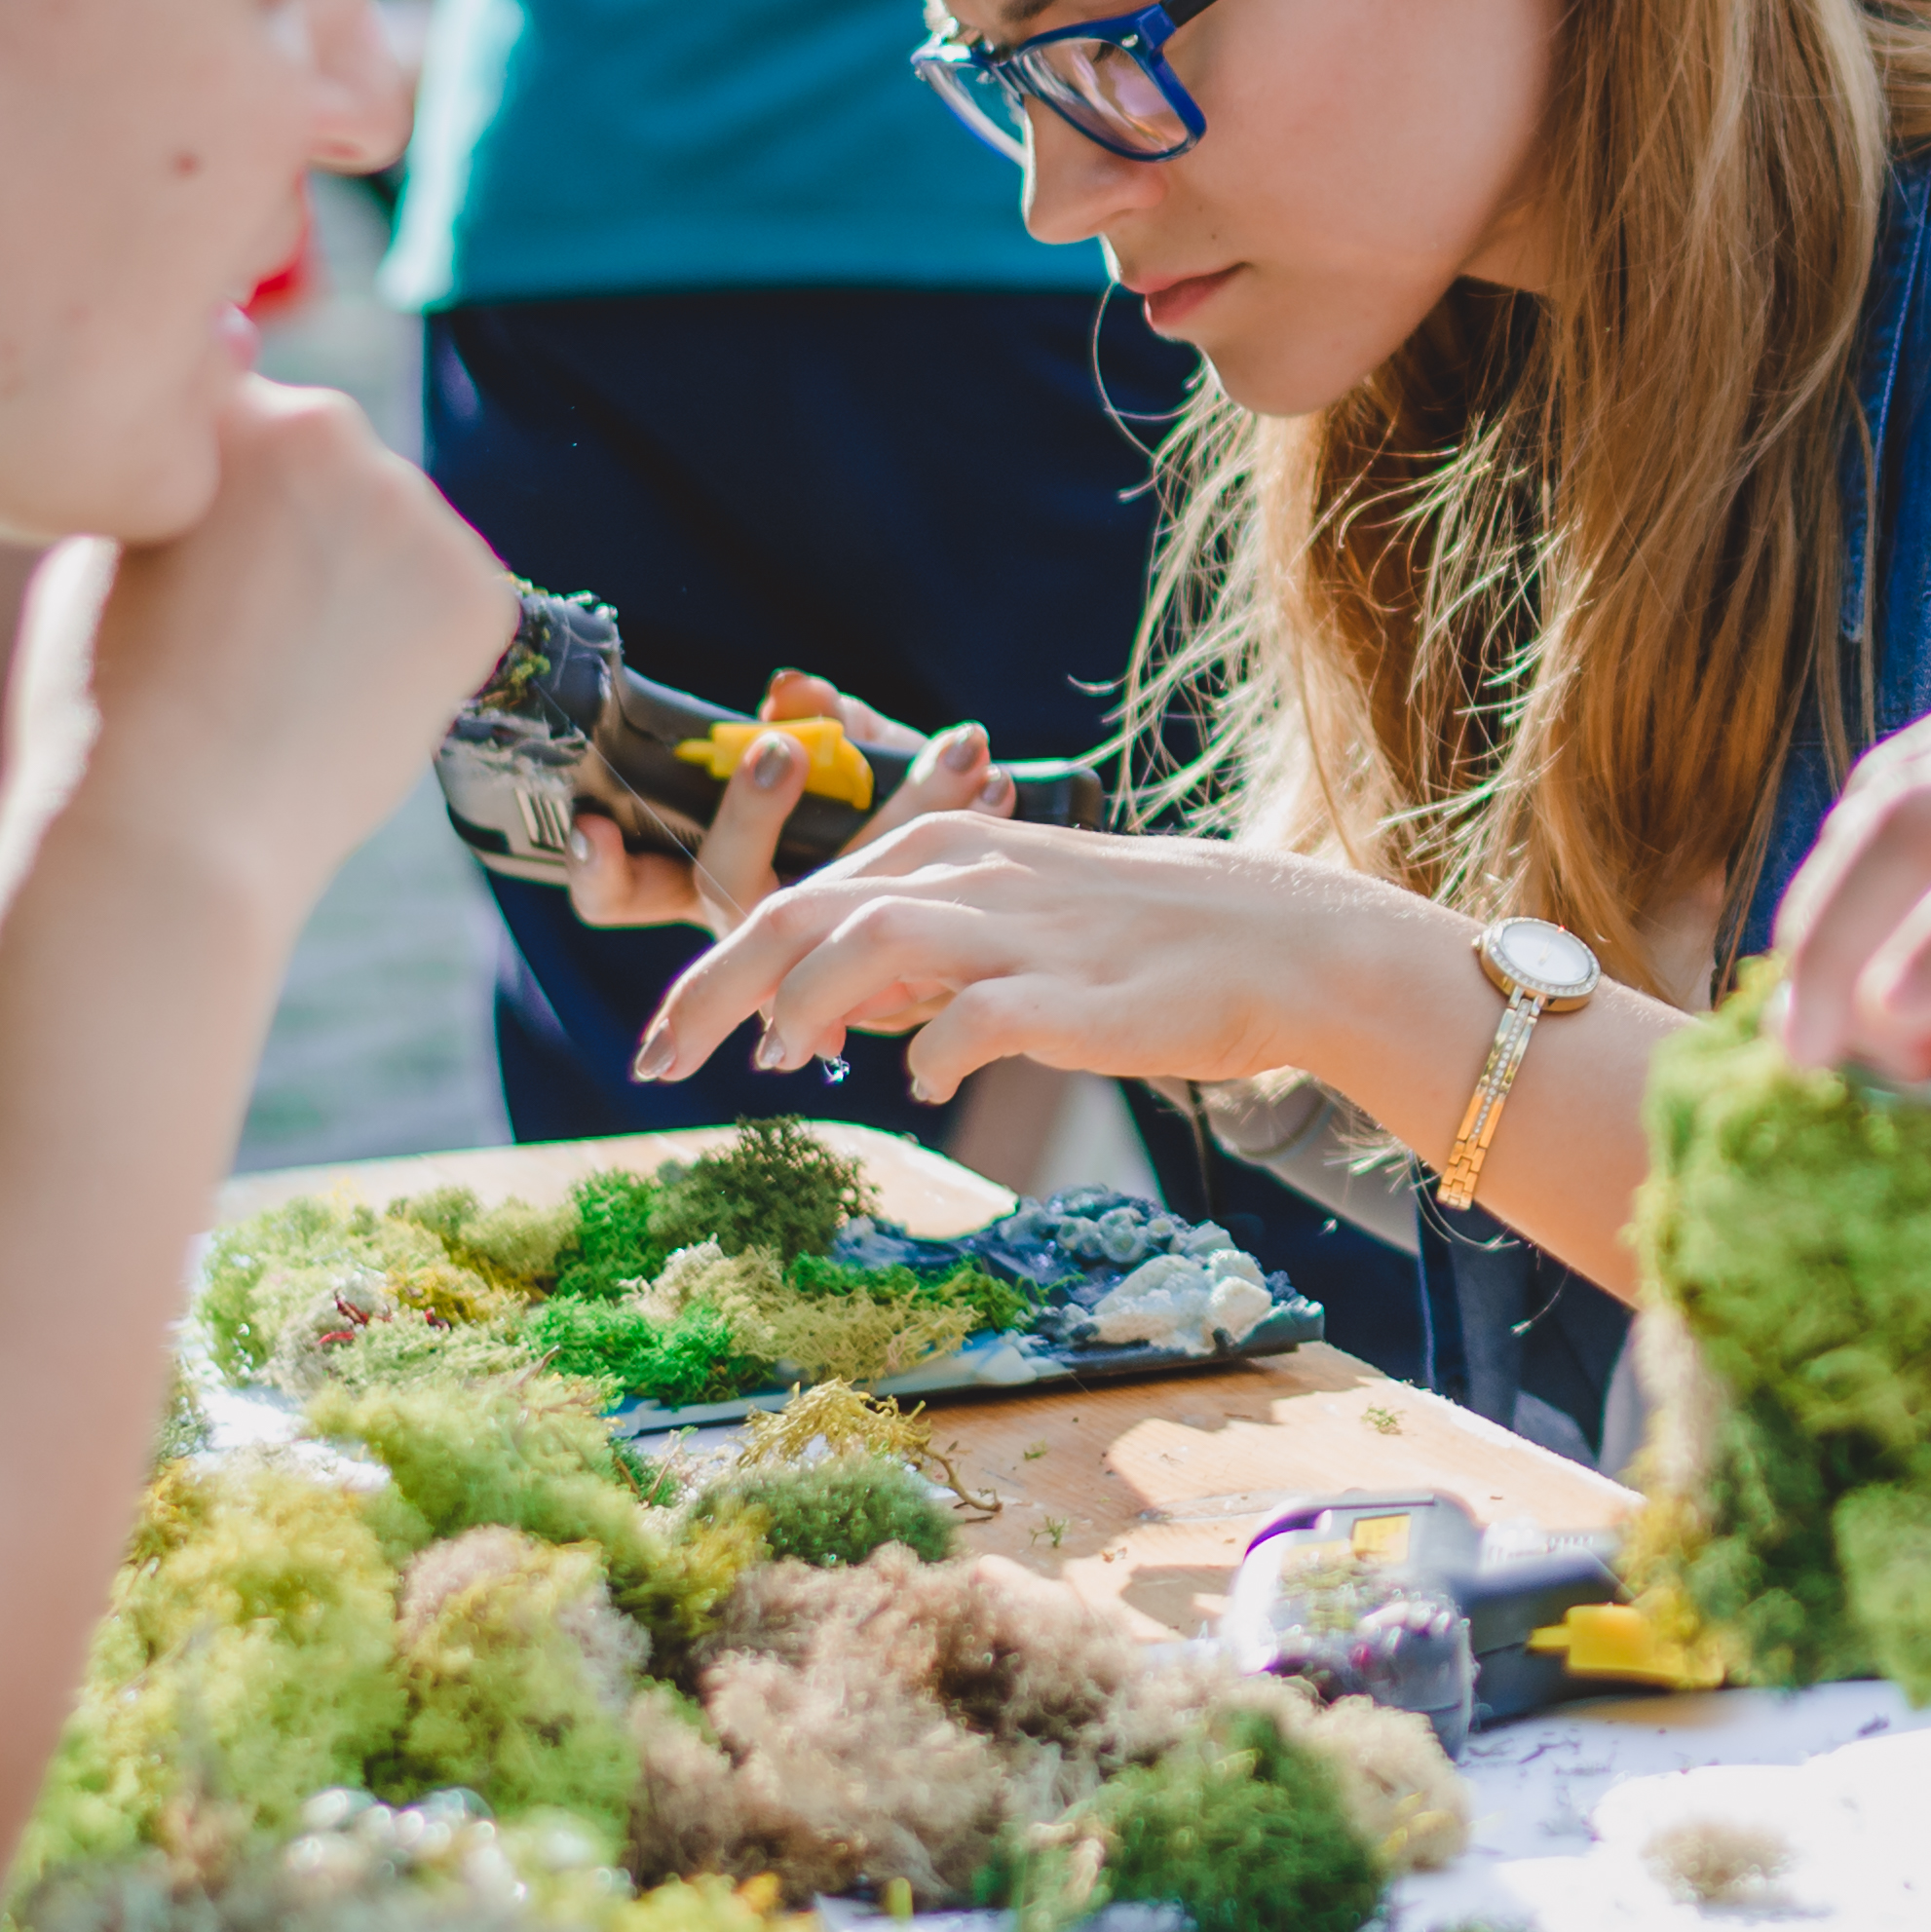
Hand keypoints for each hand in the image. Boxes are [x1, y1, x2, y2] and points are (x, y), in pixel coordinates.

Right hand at [40, 378, 515, 916]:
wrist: (173, 829)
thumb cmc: (103, 693)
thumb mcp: (106, 536)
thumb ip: (177, 470)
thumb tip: (217, 446)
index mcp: (237, 408)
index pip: (249, 408)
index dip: (225, 481)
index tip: (202, 542)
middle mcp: (344, 434)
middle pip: (332, 463)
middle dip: (301, 518)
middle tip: (246, 615)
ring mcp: (425, 514)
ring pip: (395, 530)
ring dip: (361, 573)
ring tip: (287, 666)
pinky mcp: (484, 596)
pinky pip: (447, 597)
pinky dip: (413, 637)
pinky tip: (345, 691)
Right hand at [563, 671, 1001, 931]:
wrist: (1005, 883)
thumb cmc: (899, 804)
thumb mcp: (860, 757)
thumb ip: (831, 725)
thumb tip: (793, 690)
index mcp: (726, 876)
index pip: (626, 894)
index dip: (601, 871)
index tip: (597, 823)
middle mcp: (762, 930)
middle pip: (727, 891)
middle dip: (748, 816)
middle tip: (781, 746)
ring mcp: (832, 960)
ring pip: (834, 902)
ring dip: (894, 809)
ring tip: (952, 744)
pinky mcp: (909, 970)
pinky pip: (929, 905)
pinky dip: (967, 829)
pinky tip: (1004, 781)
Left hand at [638, 813, 1469, 1112]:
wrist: (1275, 945)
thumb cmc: (1133, 941)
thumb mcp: (1008, 916)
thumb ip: (915, 949)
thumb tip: (826, 1004)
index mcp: (942, 846)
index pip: (790, 897)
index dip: (708, 969)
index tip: (664, 1036)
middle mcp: (968, 874)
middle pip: (797, 914)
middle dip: (708, 990)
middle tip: (655, 1062)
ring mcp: (1018, 931)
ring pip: (865, 945)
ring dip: (799, 1009)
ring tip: (777, 1064)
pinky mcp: (1072, 993)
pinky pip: (973, 1022)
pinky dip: (930, 1056)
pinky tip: (928, 1085)